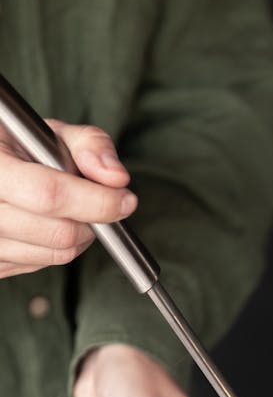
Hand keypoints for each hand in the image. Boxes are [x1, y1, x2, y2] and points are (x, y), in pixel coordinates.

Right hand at [0, 119, 136, 277]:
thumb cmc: (22, 147)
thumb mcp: (50, 132)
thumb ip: (89, 144)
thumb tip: (116, 177)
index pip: (49, 195)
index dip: (96, 202)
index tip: (125, 200)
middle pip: (60, 232)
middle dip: (93, 221)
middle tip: (99, 203)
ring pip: (58, 254)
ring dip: (81, 236)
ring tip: (72, 210)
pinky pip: (44, 264)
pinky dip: (60, 247)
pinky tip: (50, 223)